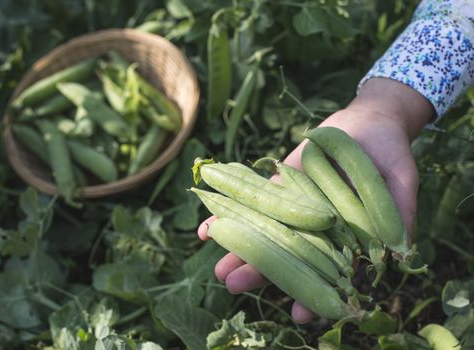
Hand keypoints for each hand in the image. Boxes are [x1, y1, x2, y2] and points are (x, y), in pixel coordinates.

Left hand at [197, 78, 433, 322]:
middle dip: (261, 271)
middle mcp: (315, 227)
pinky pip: (253, 198)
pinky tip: (206, 228)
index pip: (326, 271)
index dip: (314, 291)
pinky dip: (230, 210)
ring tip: (218, 267)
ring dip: (239, 247)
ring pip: (265, 230)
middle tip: (233, 286)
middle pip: (286, 254)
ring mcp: (294, 206)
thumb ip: (399, 215)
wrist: (368, 120)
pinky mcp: (279, 184)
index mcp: (344, 237)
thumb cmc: (390, 153)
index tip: (300, 313)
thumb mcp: (401, 182)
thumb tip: (399, 254)